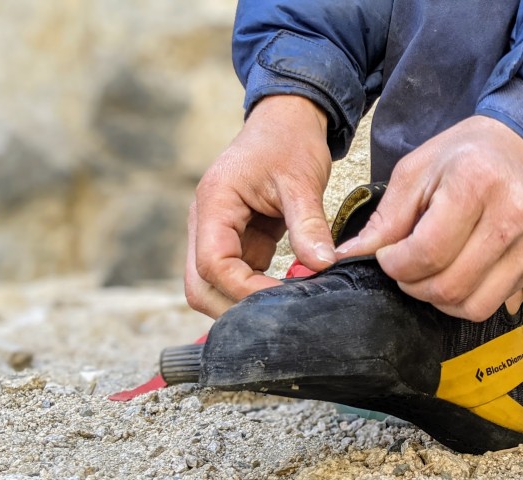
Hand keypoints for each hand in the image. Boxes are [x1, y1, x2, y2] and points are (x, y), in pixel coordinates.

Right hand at [185, 96, 333, 317]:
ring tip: (287, 306)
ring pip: (214, 287)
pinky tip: (288, 294)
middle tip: (282, 315)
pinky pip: (237, 278)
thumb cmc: (289, 142)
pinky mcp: (237, 242)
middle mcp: (206, 223)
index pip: (213, 264)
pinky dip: (257, 291)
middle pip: (200, 285)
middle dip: (235, 307)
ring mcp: (218, 235)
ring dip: (245, 302)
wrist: (287, 122)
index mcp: (214, 204)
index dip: (244, 289)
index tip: (283, 299)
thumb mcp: (302, 181)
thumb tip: (322, 265)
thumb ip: (309, 225)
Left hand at [337, 115, 522, 320]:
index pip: (428, 253)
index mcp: (476, 184)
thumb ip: (385, 220)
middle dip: (414, 286)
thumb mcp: (416, 173)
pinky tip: (456, 276)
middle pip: (451, 285)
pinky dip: (466, 301)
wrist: (522, 147)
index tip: (387, 256)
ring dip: (440, 300)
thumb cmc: (464, 156)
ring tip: (430, 275)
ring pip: (474, 305)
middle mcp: (511, 216)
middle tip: (405, 268)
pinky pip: (494, 304)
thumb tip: (347, 256)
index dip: (396, 265)